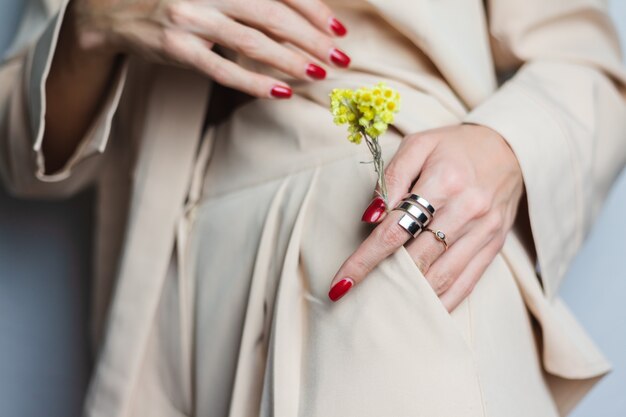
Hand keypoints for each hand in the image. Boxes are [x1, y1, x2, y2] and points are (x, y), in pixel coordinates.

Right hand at [71, 0, 349, 97]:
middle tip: (339, 58)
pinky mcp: (177, 49)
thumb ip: (248, 0)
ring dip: (291, 60)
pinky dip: (254, 83)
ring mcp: (190, 19)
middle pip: (272, 14)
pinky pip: (223, 71)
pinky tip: (280, 93)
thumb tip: (295, 18)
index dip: (312, 8)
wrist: (112, 11)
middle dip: (311, 38)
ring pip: (252, 43)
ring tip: (318, 74)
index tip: (338, 29)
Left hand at [327, 124, 525, 310]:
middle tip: (357, 297)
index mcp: (444, 180)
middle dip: (384, 281)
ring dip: (412, 297)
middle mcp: (467, 209)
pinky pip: (468, 282)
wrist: (511, 148)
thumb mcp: (419, 145)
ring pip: (443, 276)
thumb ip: (392, 177)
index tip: (341, 283)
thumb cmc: (455, 147)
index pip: (395, 230)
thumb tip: (371, 217)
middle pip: (417, 258)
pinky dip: (444, 302)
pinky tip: (423, 313)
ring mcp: (484, 231)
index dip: (365, 260)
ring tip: (384, 309)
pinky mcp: (494, 245)